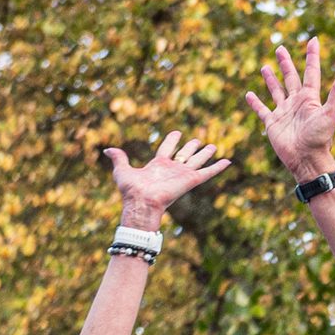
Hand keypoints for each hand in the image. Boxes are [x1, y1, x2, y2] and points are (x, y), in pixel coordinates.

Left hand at [103, 132, 230, 230]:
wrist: (141, 202)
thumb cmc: (130, 190)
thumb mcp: (122, 170)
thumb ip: (118, 158)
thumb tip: (107, 150)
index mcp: (158, 166)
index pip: (167, 149)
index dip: (172, 141)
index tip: (177, 133)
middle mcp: (172, 170)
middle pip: (185, 155)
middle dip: (191, 148)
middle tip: (199, 141)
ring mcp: (182, 175)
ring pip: (197, 161)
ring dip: (205, 154)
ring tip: (214, 146)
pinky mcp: (190, 181)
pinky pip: (207, 173)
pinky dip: (218, 167)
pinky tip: (228, 161)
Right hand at [247, 37, 334, 179]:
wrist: (307, 160)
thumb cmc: (320, 139)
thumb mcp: (330, 113)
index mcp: (310, 98)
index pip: (311, 72)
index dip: (312, 56)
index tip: (313, 40)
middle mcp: (296, 103)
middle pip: (290, 78)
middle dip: (286, 63)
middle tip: (280, 49)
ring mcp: (284, 112)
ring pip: (276, 91)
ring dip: (271, 79)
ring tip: (265, 67)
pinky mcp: (273, 123)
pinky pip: (262, 110)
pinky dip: (255, 103)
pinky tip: (249, 94)